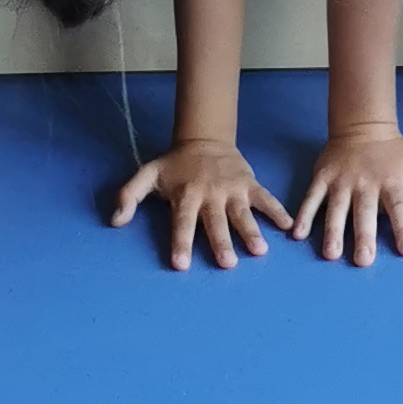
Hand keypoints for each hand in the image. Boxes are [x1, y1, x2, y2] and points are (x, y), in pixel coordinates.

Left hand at [112, 137, 294, 270]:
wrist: (205, 139)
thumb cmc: (175, 165)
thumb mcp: (147, 174)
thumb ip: (129, 195)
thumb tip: (114, 221)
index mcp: (186, 195)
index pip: (182, 222)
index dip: (180, 242)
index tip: (180, 265)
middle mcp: (210, 194)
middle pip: (215, 222)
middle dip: (221, 242)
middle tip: (227, 264)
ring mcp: (233, 189)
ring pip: (242, 213)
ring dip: (251, 231)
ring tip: (259, 252)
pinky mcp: (249, 184)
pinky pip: (265, 199)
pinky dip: (277, 211)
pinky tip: (287, 227)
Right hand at [291, 125, 402, 267]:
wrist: (363, 125)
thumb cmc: (395, 152)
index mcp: (391, 182)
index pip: (400, 207)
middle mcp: (366, 183)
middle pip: (366, 212)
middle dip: (365, 236)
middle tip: (364, 261)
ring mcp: (342, 181)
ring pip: (337, 208)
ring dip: (333, 231)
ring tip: (330, 255)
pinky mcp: (322, 178)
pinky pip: (311, 198)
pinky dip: (304, 215)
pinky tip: (297, 234)